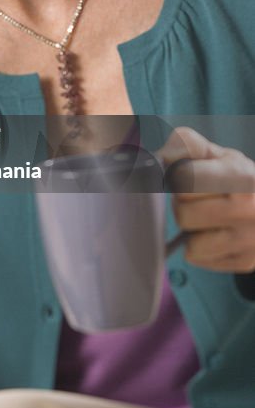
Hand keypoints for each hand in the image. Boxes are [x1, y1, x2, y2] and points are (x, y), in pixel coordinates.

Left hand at [160, 127, 254, 273]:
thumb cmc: (236, 178)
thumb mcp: (217, 153)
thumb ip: (186, 145)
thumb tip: (161, 159)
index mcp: (239, 177)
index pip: (183, 180)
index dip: (178, 177)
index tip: (188, 177)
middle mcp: (247, 210)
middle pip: (183, 214)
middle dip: (183, 205)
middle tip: (198, 200)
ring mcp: (248, 240)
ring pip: (189, 243)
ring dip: (191, 230)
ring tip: (207, 218)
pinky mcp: (244, 262)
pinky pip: (198, 259)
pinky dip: (200, 248)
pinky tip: (214, 234)